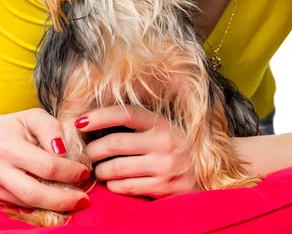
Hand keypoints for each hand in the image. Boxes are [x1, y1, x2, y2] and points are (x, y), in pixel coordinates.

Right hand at [0, 109, 89, 210]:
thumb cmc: (14, 126)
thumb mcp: (32, 117)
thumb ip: (50, 128)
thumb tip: (62, 151)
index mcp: (11, 147)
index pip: (46, 165)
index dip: (69, 171)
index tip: (85, 172)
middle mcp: (0, 169)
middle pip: (34, 193)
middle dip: (63, 199)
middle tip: (83, 199)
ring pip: (27, 204)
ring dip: (53, 206)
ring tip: (73, 201)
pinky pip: (20, 206)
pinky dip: (40, 206)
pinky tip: (55, 201)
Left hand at [78, 105, 198, 197]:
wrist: (201, 175)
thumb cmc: (173, 148)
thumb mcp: (161, 129)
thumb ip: (136, 126)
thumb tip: (95, 121)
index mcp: (161, 123)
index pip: (126, 114)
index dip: (100, 116)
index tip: (80, 121)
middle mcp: (164, 142)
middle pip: (114, 143)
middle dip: (93, 150)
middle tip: (87, 153)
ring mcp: (164, 166)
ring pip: (116, 168)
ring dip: (100, 170)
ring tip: (99, 170)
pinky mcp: (163, 188)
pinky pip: (125, 187)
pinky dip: (113, 185)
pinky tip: (113, 182)